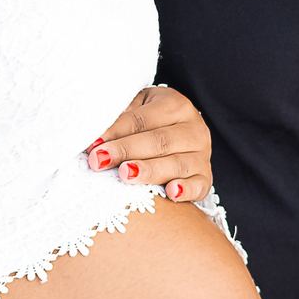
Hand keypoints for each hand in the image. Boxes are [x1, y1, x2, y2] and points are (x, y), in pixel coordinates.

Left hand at [86, 85, 212, 201]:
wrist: (179, 135)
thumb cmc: (149, 123)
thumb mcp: (137, 109)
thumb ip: (119, 118)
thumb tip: (92, 135)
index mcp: (175, 104)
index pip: (141, 120)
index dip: (115, 132)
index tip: (92, 145)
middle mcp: (194, 128)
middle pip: (158, 141)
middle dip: (126, 151)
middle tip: (99, 161)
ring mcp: (203, 154)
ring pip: (177, 163)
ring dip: (149, 170)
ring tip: (124, 175)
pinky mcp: (206, 177)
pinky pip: (200, 186)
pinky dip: (186, 190)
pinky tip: (171, 193)